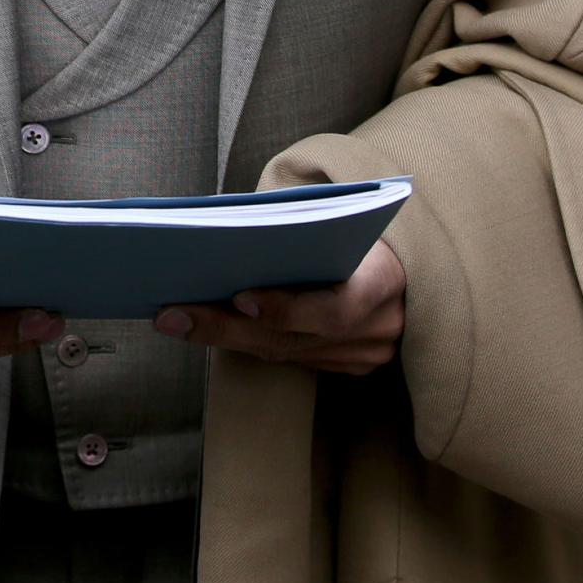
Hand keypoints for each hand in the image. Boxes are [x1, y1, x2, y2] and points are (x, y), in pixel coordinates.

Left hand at [152, 238, 405, 375]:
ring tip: (176, 320)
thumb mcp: (339, 216)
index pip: (338, 309)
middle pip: (296, 340)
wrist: (409, 257)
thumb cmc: (360, 226)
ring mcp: (369, 354)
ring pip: (286, 354)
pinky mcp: (354, 366)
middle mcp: (383, 326)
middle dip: (228, 328)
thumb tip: (221, 229)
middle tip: (174, 315)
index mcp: (388, 278)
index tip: (239, 298)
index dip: (288, 310)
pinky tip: (208, 326)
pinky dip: (249, 342)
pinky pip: (292, 359)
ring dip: (227, 338)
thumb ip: (296, 227)